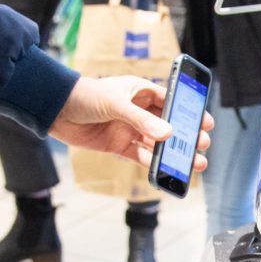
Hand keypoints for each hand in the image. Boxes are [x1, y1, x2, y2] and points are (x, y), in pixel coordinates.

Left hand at [49, 75, 212, 172]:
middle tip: (202, 145)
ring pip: (158, 143)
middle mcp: (137, 110)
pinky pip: (141, 156)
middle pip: (168, 124)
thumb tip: (167, 134)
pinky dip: (153, 163)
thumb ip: (141, 120)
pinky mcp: (118, 145)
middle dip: (186, 135)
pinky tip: (166, 170)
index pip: (171, 101)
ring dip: (174, 153)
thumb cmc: (84, 96)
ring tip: (193, 163)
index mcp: (140, 91)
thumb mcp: (116, 104)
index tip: (205, 122)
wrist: (54, 110)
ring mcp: (129, 129)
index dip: (188, 112)